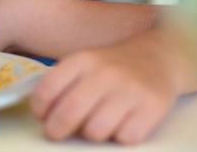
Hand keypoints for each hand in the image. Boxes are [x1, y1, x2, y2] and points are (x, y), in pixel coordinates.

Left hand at [30, 44, 177, 143]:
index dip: (39, 108)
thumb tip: (43, 115)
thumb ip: (62, 84)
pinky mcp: (153, 107)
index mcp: (83, 60)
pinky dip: (119, 137)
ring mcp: (130, 90)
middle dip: (56, 129)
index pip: (49, 87)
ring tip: (95, 125)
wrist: (157, 58)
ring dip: (91, 134)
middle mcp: (105, 73)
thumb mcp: (84, 64)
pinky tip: (121, 124)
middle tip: (56, 133)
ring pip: (96, 130)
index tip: (41, 116)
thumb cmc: (111, 67)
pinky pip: (125, 138)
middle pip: (70, 112)